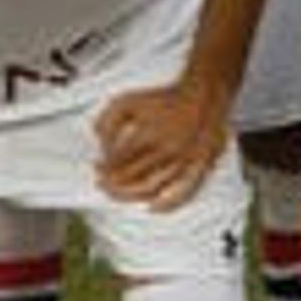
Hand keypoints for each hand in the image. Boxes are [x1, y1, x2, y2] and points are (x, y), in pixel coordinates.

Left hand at [93, 78, 228, 207]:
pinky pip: (186, 192)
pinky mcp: (200, 166)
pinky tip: (154, 207)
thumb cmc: (166, 98)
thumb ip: (108, 120)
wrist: (204, 93)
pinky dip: (169, 205)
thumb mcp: (130, 100)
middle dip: (113, 184)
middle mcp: (167, 151)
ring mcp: (185, 161)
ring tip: (120, 194)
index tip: (97, 168)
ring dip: (132, 195)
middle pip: (132, 179)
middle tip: (103, 184)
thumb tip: (97, 138)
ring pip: (153, 189)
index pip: (118, 163)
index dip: (104, 169)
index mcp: (149, 135)